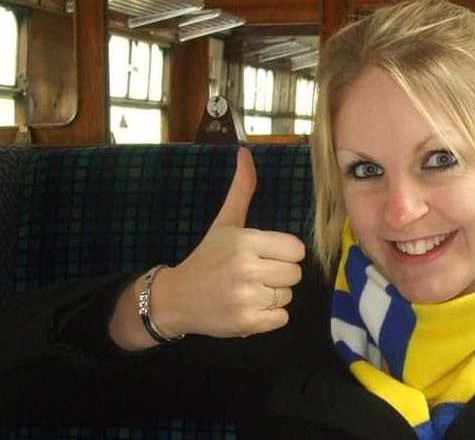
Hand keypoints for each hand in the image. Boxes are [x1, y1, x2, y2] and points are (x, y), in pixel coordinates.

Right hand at [153, 147, 304, 338]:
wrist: (176, 298)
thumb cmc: (207, 258)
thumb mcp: (225, 223)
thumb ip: (242, 189)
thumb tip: (245, 152)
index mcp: (245, 241)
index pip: (296, 249)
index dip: (283, 254)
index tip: (263, 257)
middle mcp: (246, 268)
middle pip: (295, 274)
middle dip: (279, 276)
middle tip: (254, 276)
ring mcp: (246, 297)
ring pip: (288, 296)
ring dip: (273, 296)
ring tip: (249, 292)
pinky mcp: (247, 323)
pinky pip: (282, 318)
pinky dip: (269, 317)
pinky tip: (248, 308)